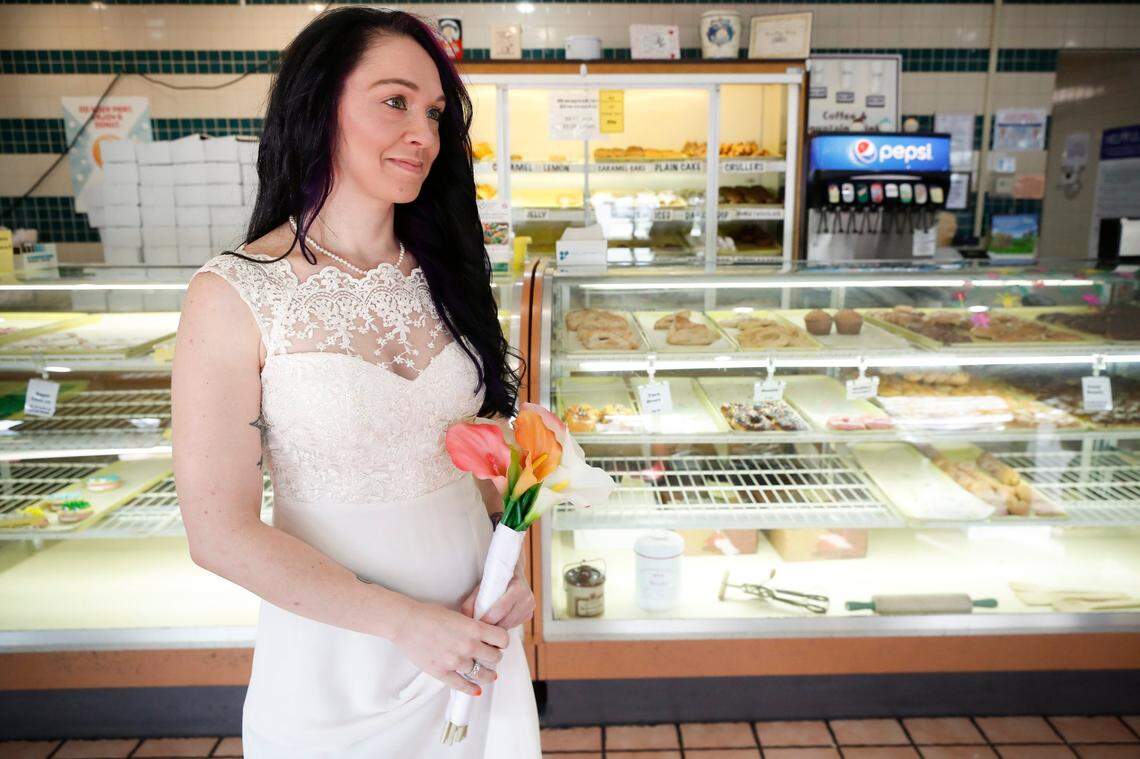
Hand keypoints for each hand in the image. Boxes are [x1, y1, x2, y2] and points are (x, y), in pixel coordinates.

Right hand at [391, 598, 506, 695]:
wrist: (405, 623)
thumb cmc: (428, 615)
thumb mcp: (457, 615)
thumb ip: (471, 627)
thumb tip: (482, 635)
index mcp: (473, 628)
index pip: (502, 639)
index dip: (502, 641)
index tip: (499, 643)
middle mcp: (468, 645)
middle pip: (495, 657)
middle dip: (494, 656)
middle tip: (491, 657)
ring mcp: (455, 661)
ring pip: (481, 673)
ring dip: (486, 674)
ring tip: (489, 675)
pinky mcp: (442, 672)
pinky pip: (462, 685)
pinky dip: (471, 689)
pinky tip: (476, 690)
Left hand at [461, 569, 535, 630]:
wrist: (513, 568)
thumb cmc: (495, 576)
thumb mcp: (483, 584)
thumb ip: (473, 600)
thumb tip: (465, 617)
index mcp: (517, 588)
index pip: (501, 610)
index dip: (487, 619)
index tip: (475, 623)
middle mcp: (527, 598)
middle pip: (505, 622)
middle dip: (490, 627)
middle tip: (478, 629)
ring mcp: (530, 607)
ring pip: (509, 626)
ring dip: (497, 628)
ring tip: (486, 625)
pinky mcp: (529, 614)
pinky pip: (514, 625)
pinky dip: (503, 625)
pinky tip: (496, 620)